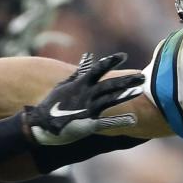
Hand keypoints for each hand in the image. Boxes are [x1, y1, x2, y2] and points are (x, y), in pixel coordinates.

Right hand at [22, 52, 143, 144]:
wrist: (40, 126)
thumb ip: (79, 72)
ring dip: (125, 95)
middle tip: (142, 76)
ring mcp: (87, 109)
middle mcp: (85, 95)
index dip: (110, 62)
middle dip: (126, 81)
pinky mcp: (88, 124)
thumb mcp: (64, 86)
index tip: (122, 56)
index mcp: (80, 85)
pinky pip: (107, 122)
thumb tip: (88, 57)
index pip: (97, 69)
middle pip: (109, 85)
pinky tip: (133, 120)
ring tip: (139, 91)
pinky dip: (120, 121)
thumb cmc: (53, 105)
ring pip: (110, 100)